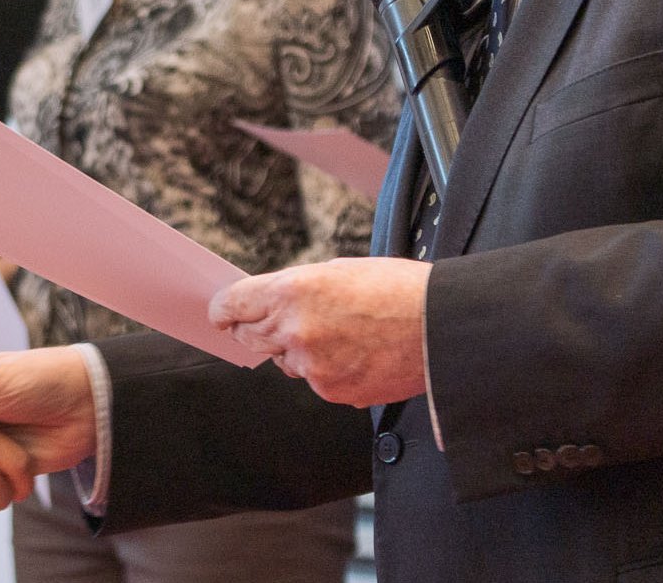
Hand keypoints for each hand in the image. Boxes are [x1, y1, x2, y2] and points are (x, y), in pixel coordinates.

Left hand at [210, 257, 430, 406]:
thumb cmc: (399, 291)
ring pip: (285, 362)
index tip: (220, 313)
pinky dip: (328, 371)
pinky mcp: (333, 392)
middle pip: (249, 337)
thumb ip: (296, 290)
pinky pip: (316, 382)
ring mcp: (313, 366)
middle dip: (257, 330)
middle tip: (280, 323)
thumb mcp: (339, 271)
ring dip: (299, 351)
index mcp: (294, 291)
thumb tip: (268, 303)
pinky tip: (356, 354)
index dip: (224, 309)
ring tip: (341, 334)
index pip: (233, 304)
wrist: (442, 327)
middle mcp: (296, 330)